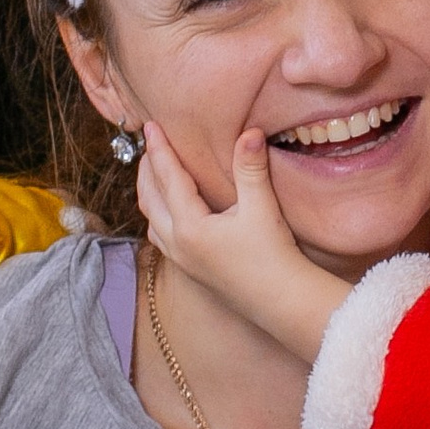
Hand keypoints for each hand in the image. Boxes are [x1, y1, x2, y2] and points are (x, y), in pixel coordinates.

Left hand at [134, 118, 349, 363]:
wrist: (282, 302)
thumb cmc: (274, 256)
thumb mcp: (262, 208)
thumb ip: (251, 168)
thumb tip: (250, 132)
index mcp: (190, 226)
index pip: (168, 178)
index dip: (159, 150)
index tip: (151, 126)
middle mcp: (178, 244)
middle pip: (150, 198)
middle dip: (147, 169)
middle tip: (149, 143)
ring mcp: (182, 259)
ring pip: (152, 219)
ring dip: (149, 193)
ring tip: (154, 172)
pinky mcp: (191, 270)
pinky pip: (161, 237)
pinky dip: (158, 215)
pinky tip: (168, 210)